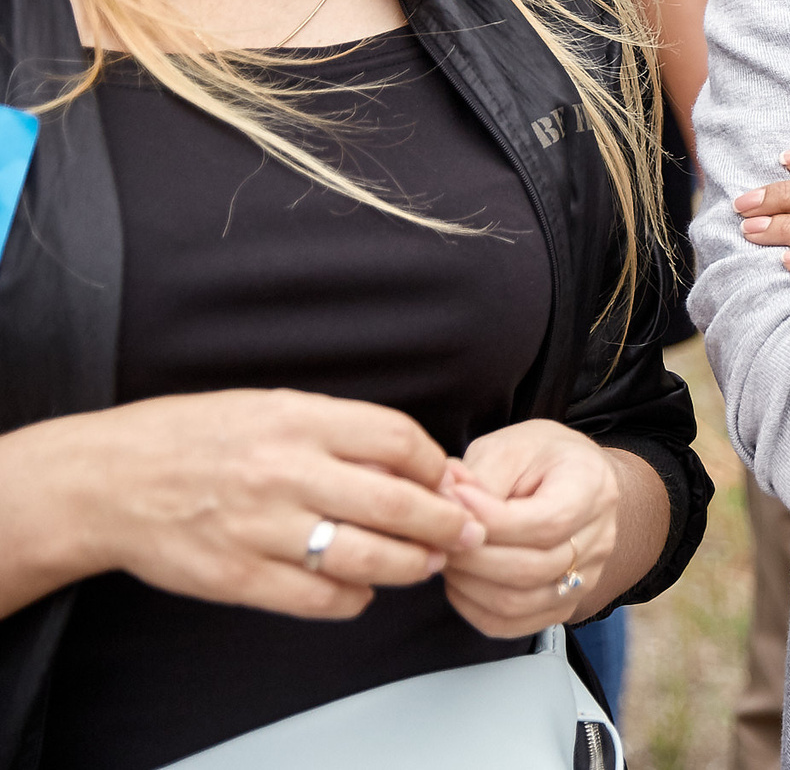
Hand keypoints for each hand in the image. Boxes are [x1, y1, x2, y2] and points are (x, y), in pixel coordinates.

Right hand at [15, 389, 482, 620]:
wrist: (106, 481)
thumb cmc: (192, 438)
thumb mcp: (270, 408)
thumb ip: (337, 430)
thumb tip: (411, 459)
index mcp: (297, 421)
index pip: (398, 440)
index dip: (437, 465)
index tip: (449, 481)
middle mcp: (285, 472)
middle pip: (398, 503)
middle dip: (447, 524)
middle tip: (468, 534)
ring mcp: (262, 528)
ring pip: (368, 557)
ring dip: (412, 565)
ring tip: (427, 564)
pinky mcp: (238, 577)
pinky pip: (320, 597)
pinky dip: (354, 598)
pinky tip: (363, 588)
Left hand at [440, 421, 623, 636]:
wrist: (573, 478)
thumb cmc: (539, 458)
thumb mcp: (511, 446)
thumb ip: (481, 478)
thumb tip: (446, 505)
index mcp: (592, 488)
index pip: (546, 524)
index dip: (491, 521)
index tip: (453, 499)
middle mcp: (598, 538)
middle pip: (530, 569)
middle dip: (472, 555)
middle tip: (438, 533)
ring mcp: (586, 577)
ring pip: (518, 602)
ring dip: (468, 583)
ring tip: (446, 555)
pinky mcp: (562, 604)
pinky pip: (512, 624)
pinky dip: (474, 608)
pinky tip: (460, 580)